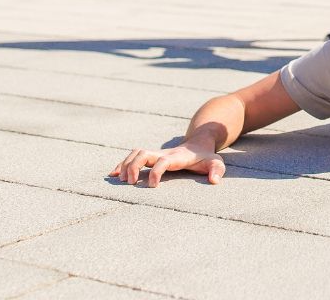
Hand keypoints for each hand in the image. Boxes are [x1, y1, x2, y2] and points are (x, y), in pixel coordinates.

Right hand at [110, 140, 225, 187]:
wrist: (198, 143)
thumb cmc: (205, 156)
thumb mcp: (215, 162)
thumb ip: (217, 170)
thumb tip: (215, 181)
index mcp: (177, 157)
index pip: (162, 161)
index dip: (156, 172)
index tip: (152, 186)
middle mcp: (163, 153)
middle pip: (143, 153)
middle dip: (133, 166)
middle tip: (129, 183)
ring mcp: (156, 154)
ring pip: (135, 153)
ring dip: (125, 164)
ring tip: (118, 180)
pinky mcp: (151, 157)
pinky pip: (133, 157)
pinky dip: (122, 163)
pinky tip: (113, 173)